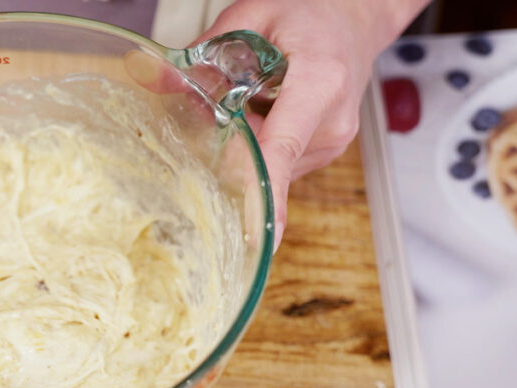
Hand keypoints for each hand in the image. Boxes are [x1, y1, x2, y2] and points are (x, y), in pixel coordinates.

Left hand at [199, 0, 428, 247]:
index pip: (282, 149)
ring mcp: (331, 142)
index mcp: (320, 83)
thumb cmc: (314, 11)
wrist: (357, 15)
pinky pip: (277, 159)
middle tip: (216, 104)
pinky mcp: (324, 151)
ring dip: (245, 140)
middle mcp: (331, 122)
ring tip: (254, 96)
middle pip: (262, 159)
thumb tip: (158, 82)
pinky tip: (264, 110)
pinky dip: (261, 141)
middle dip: (228, 143)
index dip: (264, 195)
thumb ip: (207, 51)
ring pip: (266, 163)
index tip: (255, 236)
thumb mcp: (254, 14)